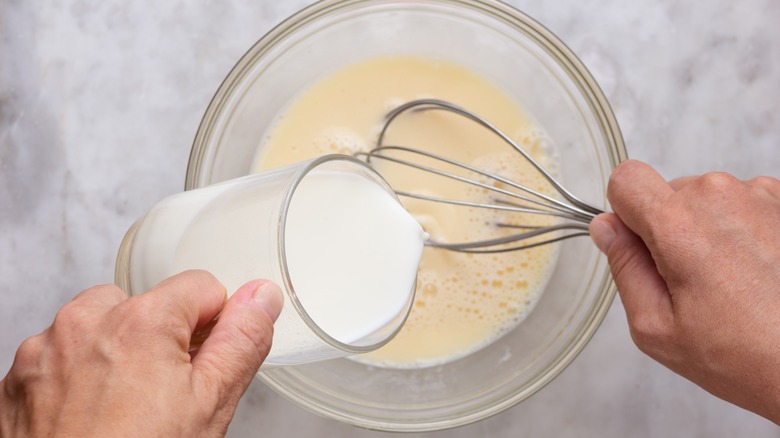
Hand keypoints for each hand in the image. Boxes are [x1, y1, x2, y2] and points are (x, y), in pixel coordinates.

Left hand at [0, 270, 282, 436]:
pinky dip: (79, 375)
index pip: (201, 287)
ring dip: (117, 352)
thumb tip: (261, 297)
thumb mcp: (211, 403)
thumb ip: (242, 340)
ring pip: (100, 326)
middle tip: (166, 394)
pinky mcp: (19, 378)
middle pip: (146, 304)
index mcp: (141, 320)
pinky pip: (62, 355)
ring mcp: (45, 351)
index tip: (203, 363)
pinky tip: (94, 415)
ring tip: (127, 407)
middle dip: (162, 338)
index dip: (213, 326)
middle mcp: (85, 323)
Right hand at [589, 160, 779, 423]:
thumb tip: (607, 229)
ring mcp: (761, 195)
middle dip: (667, 229)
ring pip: (706, 199)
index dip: (624, 211)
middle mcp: (720, 196)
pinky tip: (756, 272)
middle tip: (691, 283)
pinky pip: (743, 204)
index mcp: (679, 224)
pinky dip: (742, 231)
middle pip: (667, 193)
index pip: (626, 179)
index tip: (638, 244)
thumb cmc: (745, 355)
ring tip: (731, 282)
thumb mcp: (656, 327)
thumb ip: (624, 267)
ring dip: (708, 230)